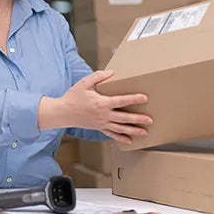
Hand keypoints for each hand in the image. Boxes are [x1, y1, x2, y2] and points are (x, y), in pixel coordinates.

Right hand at [38, 70, 152, 143]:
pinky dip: (121, 138)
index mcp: (101, 102)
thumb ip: (98, 77)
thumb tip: (111, 72)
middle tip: (150, 120)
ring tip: (144, 132)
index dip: (133, 99)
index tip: (144, 98)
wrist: (63, 113)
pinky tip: (129, 141)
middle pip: (124, 118)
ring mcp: (101, 123)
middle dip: (138, 119)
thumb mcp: (84, 83)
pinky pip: (111, 134)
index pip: (120, 101)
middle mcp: (103, 114)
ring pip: (120, 128)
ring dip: (133, 130)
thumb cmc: (73, 97)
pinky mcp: (99, 128)